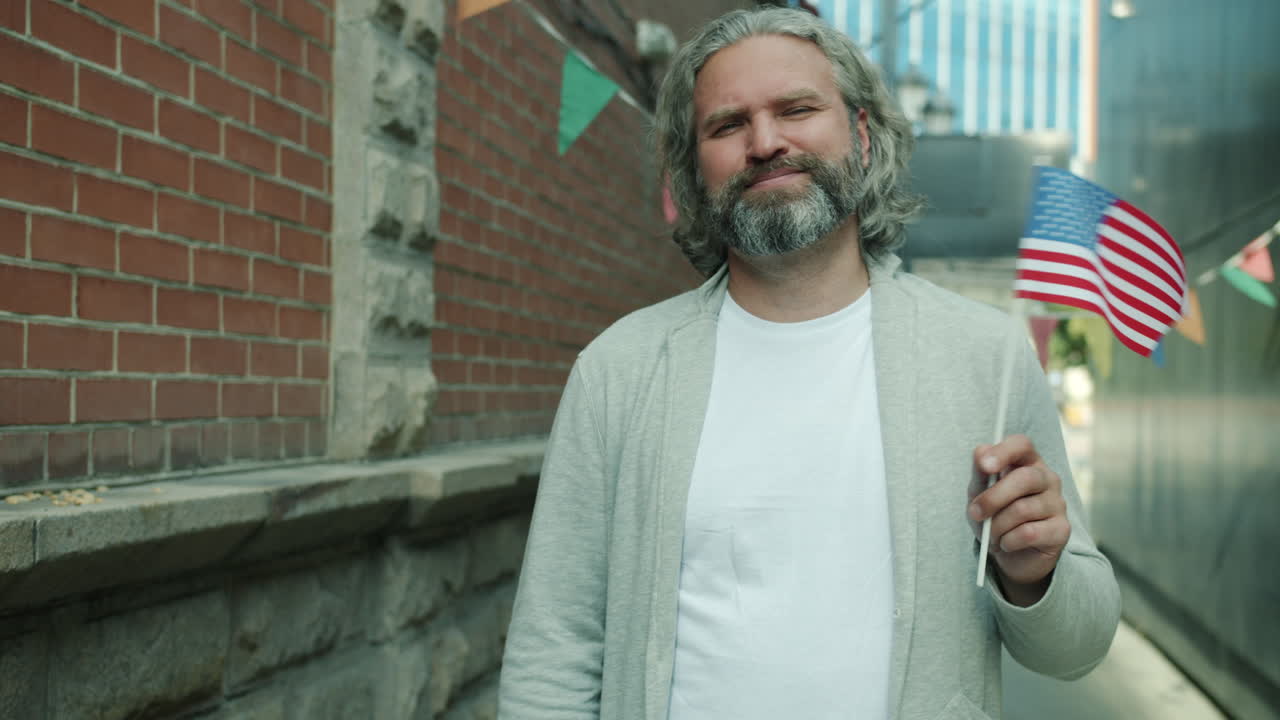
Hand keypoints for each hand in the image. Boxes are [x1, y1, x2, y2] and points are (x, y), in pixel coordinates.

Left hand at [968, 434, 1070, 603]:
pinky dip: (1008, 541)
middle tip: (975, 513)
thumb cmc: (995, 516)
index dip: (1004, 452)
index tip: (984, 466)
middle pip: (1024, 478)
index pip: (1022, 444)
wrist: (1009, 555)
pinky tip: (1007, 543)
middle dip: (993, 498)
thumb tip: (981, 451)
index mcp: (1026, 463)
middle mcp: (1047, 479)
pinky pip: (1029, 533)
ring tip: (992, 534)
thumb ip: (980, 473)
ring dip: (997, 526)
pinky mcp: (1061, 530)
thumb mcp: (979, 494)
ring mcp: (1058, 503)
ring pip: (1023, 509)